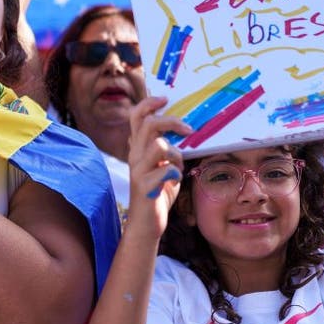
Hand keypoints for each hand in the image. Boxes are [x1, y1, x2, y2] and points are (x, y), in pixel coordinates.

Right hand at [125, 96, 191, 233]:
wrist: (146, 224)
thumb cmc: (158, 193)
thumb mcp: (162, 165)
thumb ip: (167, 148)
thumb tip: (183, 129)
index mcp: (138, 148)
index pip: (136, 117)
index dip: (149, 104)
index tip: (165, 99)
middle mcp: (135, 156)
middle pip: (148, 124)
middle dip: (171, 122)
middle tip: (188, 129)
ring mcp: (138, 172)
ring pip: (158, 145)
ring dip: (175, 154)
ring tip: (177, 167)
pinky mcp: (145, 187)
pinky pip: (167, 171)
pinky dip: (176, 175)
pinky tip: (174, 183)